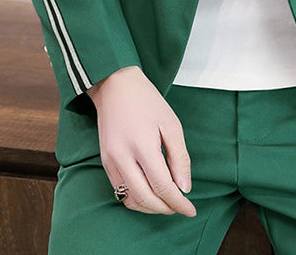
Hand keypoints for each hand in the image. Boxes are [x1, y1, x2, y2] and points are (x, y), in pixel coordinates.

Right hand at [87, 65, 195, 215]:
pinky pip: (119, 190)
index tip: (191, 210)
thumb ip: (179, 157)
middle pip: (145, 199)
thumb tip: (184, 187)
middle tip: (180, 207)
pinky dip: (136, 198)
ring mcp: (110, 161)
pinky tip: (149, 193)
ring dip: (150, 207)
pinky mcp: (104, 161)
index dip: (178, 203)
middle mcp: (122, 157)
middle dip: (165, 208)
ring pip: (130, 199)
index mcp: (143, 146)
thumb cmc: (147, 101)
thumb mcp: (171, 124)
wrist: (115, 85)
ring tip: (166, 202)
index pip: (162, 187)